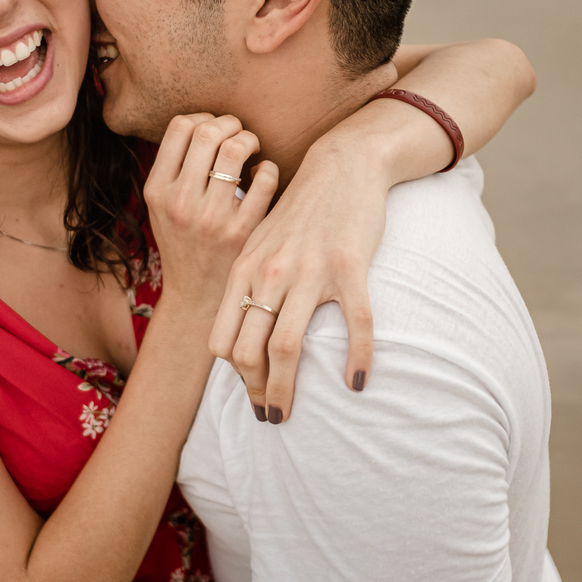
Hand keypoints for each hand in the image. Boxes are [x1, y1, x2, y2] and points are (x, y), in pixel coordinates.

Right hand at [144, 114, 277, 315]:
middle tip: (239, 136)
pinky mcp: (242, 232)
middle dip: (231, 124)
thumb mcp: (162, 208)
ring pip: (236, 148)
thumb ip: (173, 169)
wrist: (197, 299)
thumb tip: (202, 123)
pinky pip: (264, 178)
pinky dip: (268, 168)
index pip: (180, 126)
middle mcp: (181, 202)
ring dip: (250, 139)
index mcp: (157, 190)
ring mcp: (212, 218)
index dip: (204, 118)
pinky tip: (263, 177)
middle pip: (208, 130)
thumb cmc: (185, 245)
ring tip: (253, 150)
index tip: (215, 131)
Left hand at [208, 138, 386, 423]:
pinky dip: (356, 358)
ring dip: (284, 388)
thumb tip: (243, 330)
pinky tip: (355, 382)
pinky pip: (354, 323)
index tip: (249, 393)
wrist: (342, 166)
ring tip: (289, 414)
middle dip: (255, 392)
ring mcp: (309, 271)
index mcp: (246, 269)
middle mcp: (270, 273)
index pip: (225, 338)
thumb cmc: (302, 211)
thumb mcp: (261, 242)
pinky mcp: (350, 266)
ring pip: (287, 345)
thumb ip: (250, 282)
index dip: (232, 375)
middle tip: (268, 415)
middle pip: (250, 350)